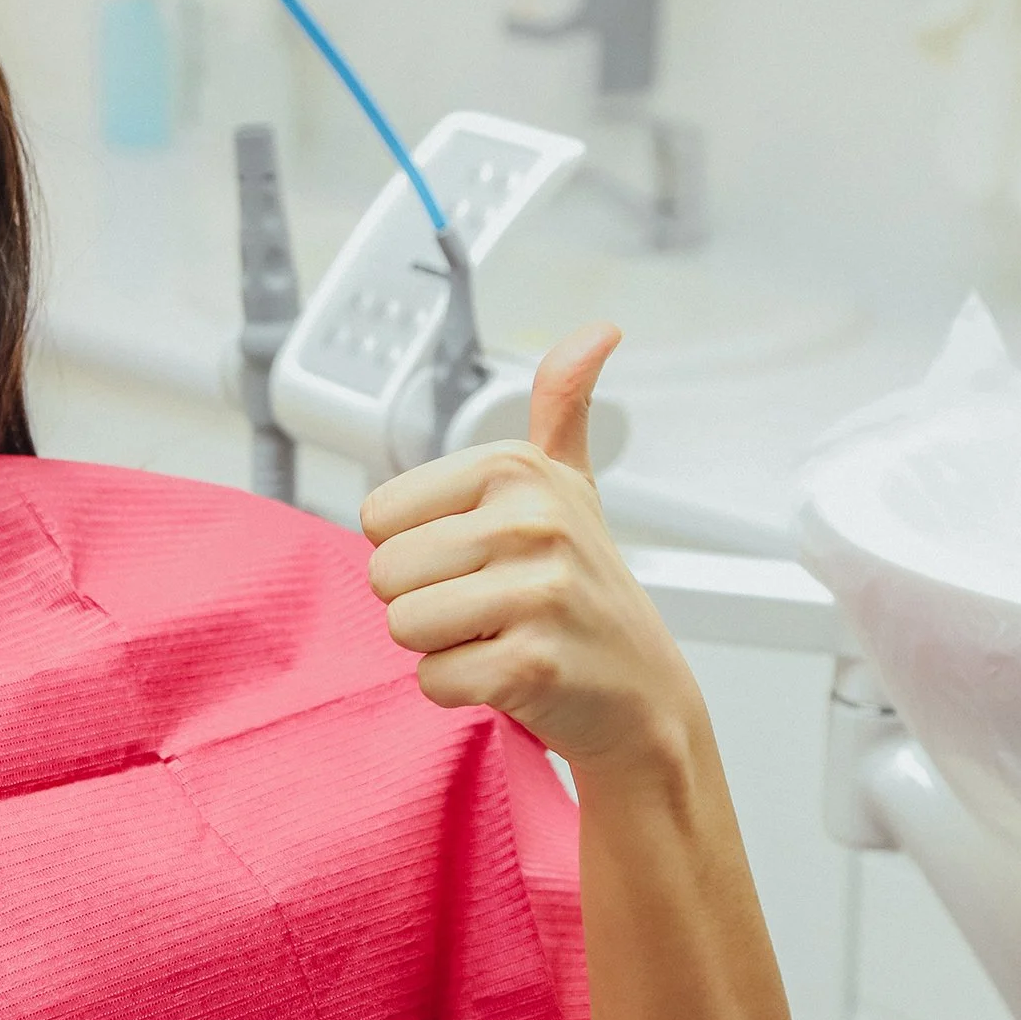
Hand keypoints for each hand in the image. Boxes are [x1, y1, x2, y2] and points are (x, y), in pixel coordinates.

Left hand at [360, 323, 702, 774]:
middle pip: (385, 574)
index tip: (478, 558)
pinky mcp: (532, 663)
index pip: (378, 516)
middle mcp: (529, 520)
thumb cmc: (584, 585)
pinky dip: (462, 688)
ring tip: (499, 634)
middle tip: (490, 605)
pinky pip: (433, 679)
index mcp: (515, 468)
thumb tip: (600, 329)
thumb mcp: (569, 483)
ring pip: (402, 626)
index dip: (416, 549)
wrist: (641, 690)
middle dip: (426, 602)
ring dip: (441, 645)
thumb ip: (563, 403)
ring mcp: (535, 593)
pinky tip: (512, 672)